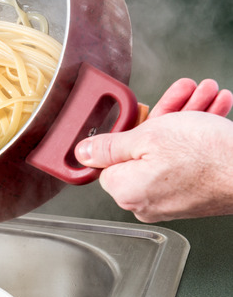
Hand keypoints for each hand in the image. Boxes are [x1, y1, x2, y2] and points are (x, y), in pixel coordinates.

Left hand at [75, 79, 232, 222]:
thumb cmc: (209, 156)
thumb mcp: (147, 137)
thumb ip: (110, 146)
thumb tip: (82, 152)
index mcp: (125, 190)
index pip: (108, 159)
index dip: (126, 132)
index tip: (143, 115)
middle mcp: (145, 202)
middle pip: (143, 150)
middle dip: (166, 115)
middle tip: (183, 94)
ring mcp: (172, 201)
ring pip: (170, 150)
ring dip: (187, 118)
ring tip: (205, 95)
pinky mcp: (195, 196)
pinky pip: (188, 161)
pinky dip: (199, 136)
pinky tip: (214, 111)